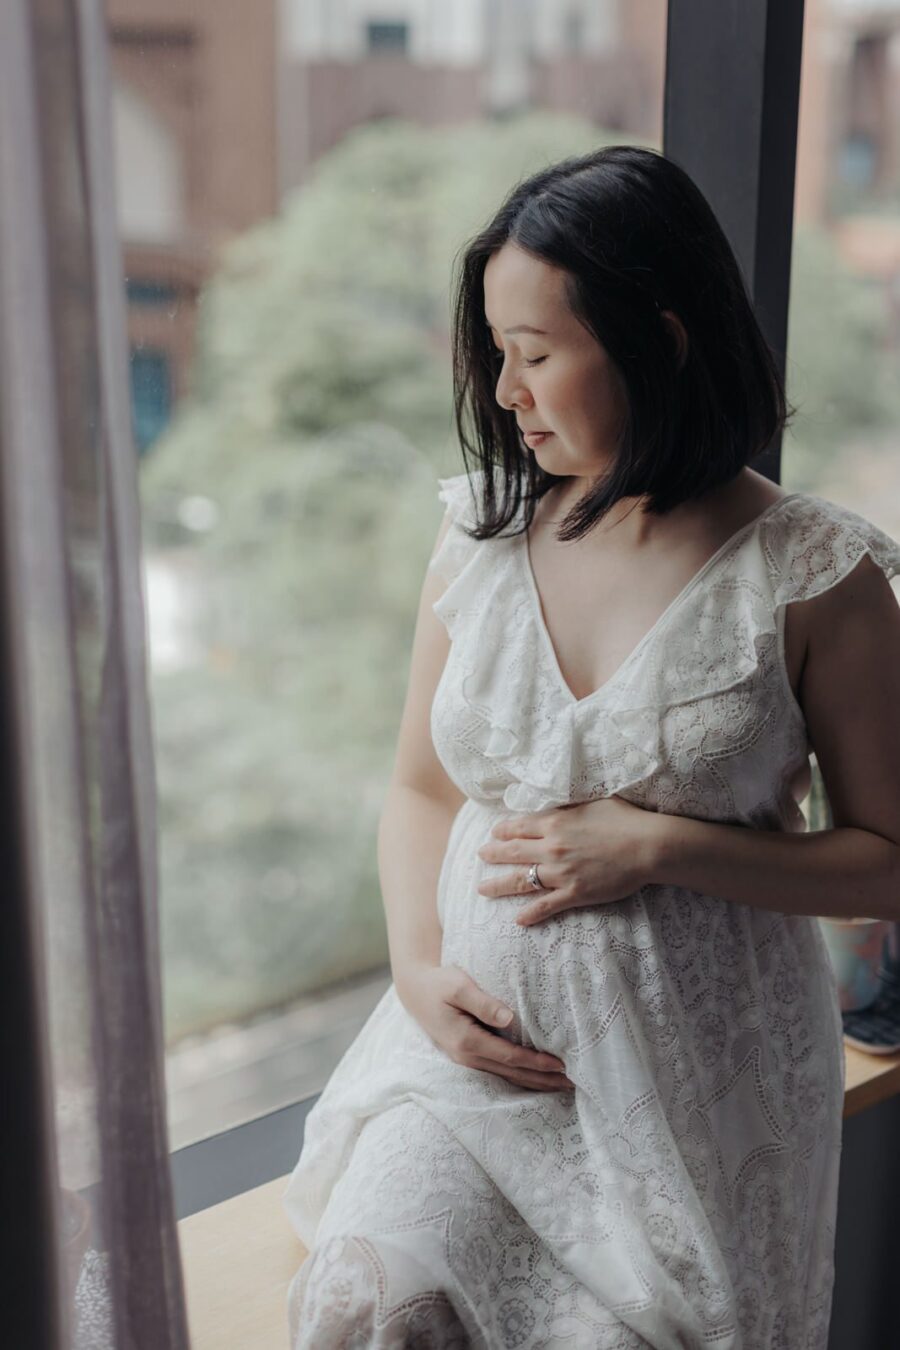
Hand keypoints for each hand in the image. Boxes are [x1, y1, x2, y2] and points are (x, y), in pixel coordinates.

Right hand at [395, 963, 574, 1091]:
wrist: (415, 990)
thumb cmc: (439, 983)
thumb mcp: (458, 985)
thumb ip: (483, 1003)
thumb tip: (509, 1018)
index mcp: (466, 1041)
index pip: (510, 1057)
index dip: (536, 1063)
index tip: (561, 1065)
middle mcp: (467, 1057)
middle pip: (512, 1074)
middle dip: (542, 1080)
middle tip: (572, 1085)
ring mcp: (466, 1059)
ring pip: (506, 1076)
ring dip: (534, 1081)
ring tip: (561, 1086)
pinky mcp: (468, 1054)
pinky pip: (499, 1070)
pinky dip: (520, 1075)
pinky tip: (535, 1077)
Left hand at [476, 796, 660, 925]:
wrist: (647, 846)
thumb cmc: (625, 820)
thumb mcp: (592, 803)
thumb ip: (569, 808)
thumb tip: (555, 808)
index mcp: (555, 823)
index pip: (519, 827)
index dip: (503, 830)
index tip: (494, 833)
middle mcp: (552, 848)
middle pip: (512, 852)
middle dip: (492, 854)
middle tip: (480, 855)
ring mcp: (561, 873)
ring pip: (521, 880)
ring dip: (499, 885)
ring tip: (482, 889)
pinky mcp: (575, 893)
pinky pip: (546, 906)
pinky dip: (530, 914)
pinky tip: (517, 919)